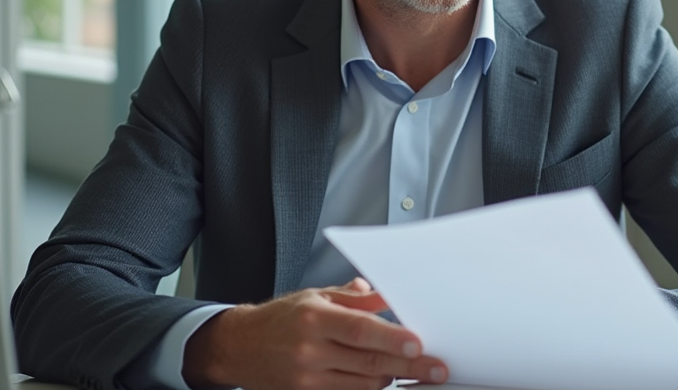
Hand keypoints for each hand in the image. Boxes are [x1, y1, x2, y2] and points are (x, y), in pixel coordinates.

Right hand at [183, 278, 448, 389]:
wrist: (240, 346)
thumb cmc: (281, 318)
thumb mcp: (316, 296)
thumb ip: (355, 299)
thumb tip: (388, 296)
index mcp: (314, 319)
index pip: (360, 330)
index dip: (392, 338)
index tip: (419, 343)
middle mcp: (310, 351)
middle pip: (368, 362)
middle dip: (408, 366)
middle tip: (437, 368)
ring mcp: (307, 379)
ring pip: (363, 384)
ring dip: (390, 377)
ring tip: (412, 370)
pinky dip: (368, 389)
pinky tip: (384, 381)